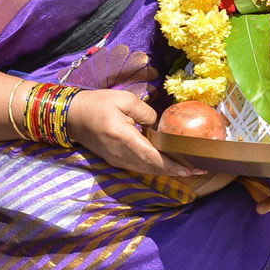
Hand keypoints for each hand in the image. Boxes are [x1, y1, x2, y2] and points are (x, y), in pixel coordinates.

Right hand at [67, 89, 200, 177]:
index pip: (153, 157)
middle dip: (176, 171)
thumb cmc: (97, 104)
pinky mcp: (114, 160)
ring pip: (146, 170)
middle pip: (153, 168)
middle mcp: (120, 154)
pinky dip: (154, 168)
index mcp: (123, 137)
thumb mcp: (123, 99)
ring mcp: (116, 160)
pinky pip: (138, 167)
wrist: (71, 116)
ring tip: (186, 168)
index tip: (192, 168)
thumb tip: (158, 126)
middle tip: (198, 169)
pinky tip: (165, 164)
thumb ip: (146, 112)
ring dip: (166, 171)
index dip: (174, 165)